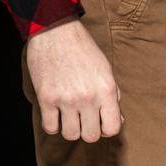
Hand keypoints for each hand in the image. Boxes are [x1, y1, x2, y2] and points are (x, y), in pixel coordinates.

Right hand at [25, 19, 121, 142]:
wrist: (55, 29)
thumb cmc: (82, 47)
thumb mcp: (105, 68)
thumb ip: (113, 95)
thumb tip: (119, 119)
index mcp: (106, 89)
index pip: (112, 128)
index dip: (106, 128)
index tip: (99, 120)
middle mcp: (88, 96)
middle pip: (91, 136)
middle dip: (88, 129)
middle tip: (82, 116)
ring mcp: (66, 98)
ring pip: (71, 135)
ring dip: (69, 127)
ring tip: (68, 113)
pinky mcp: (46, 97)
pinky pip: (50, 128)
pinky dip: (52, 124)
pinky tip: (54, 112)